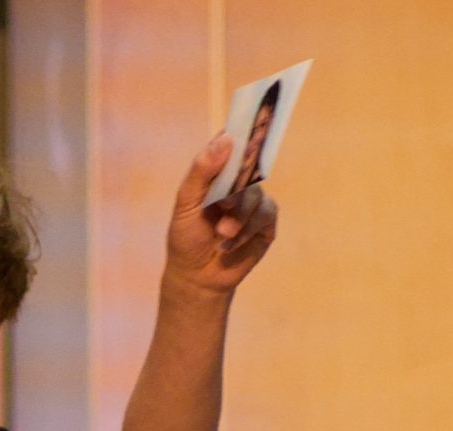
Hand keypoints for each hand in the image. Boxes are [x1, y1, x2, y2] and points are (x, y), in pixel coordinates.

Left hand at [165, 134, 279, 295]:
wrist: (196, 277)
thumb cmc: (186, 239)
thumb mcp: (186, 205)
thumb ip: (201, 173)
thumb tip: (224, 140)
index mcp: (217, 174)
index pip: (232, 146)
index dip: (240, 135)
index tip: (241, 132)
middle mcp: (238, 184)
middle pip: (249, 169)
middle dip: (236, 189)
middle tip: (224, 205)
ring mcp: (254, 203)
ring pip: (257, 195)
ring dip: (239, 217)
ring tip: (222, 234)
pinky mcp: (266, 223)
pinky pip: (265, 215)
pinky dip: (247, 229)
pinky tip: (230, 244)